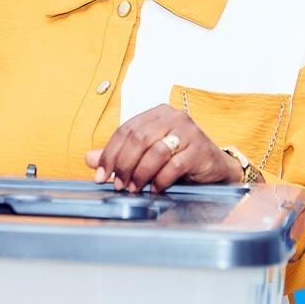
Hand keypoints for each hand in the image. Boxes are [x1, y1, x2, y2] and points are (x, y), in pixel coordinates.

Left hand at [85, 104, 241, 192]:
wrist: (214, 167)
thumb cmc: (178, 158)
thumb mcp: (146, 154)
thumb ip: (119, 154)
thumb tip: (89, 158)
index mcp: (157, 113)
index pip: (126, 129)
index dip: (110, 152)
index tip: (100, 174)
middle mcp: (173, 117)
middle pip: (139, 138)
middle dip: (124, 164)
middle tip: (118, 184)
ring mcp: (189, 132)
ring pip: (155, 151)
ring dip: (140, 174)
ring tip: (134, 188)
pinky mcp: (200, 150)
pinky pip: (174, 166)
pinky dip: (160, 180)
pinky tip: (155, 190)